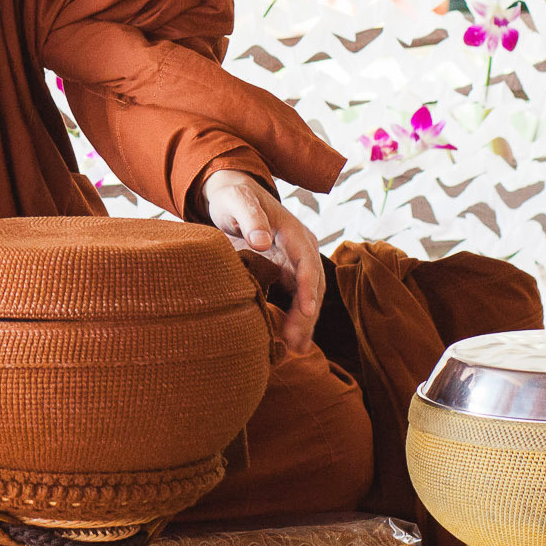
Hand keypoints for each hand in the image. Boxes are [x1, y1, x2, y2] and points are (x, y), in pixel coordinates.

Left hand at [201, 169, 325, 354]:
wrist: (232, 196)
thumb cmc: (234, 197)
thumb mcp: (237, 201)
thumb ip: (250, 218)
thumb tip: (263, 242)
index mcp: (294, 232)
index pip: (307, 263)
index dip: (308, 288)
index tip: (307, 311)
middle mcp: (301, 249)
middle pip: (313, 285)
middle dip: (307, 314)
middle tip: (297, 342)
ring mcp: (295, 262)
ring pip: (307, 296)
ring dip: (304, 322)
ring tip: (296, 349)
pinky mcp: (286, 273)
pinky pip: (295, 298)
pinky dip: (295, 319)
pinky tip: (291, 341)